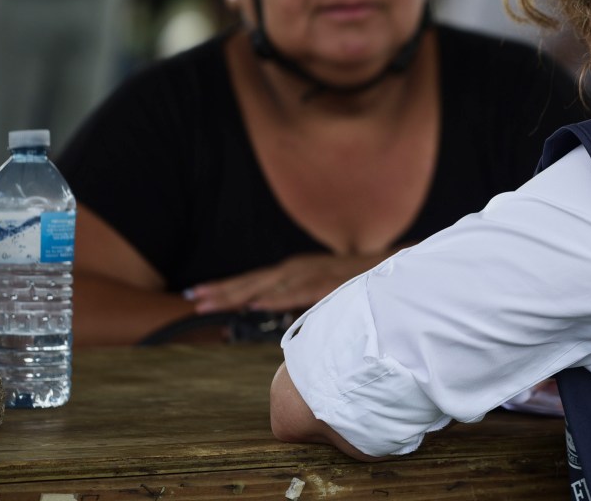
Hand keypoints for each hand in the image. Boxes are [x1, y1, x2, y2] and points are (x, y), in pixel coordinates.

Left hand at [185, 251, 393, 313]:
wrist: (398, 266)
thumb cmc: (361, 282)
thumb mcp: (326, 291)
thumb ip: (304, 304)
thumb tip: (285, 324)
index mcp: (296, 270)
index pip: (254, 281)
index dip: (226, 287)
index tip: (197, 294)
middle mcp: (299, 268)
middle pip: (253, 281)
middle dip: (221, 290)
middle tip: (192, 298)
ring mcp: (312, 273)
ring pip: (267, 285)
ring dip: (237, 294)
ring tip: (209, 303)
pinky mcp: (327, 282)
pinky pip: (296, 292)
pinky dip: (274, 298)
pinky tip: (254, 305)